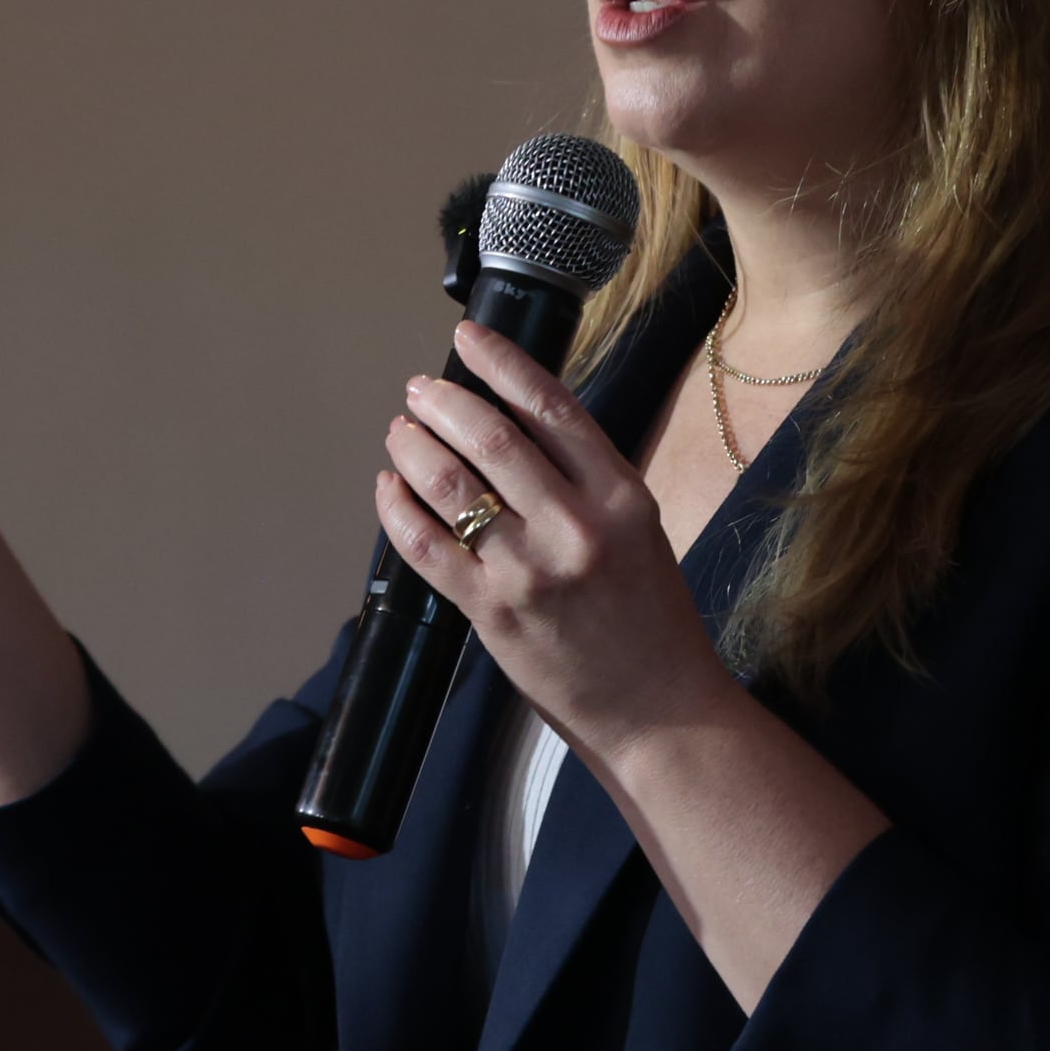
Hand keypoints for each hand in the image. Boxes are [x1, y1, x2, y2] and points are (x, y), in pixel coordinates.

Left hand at [374, 319, 729, 766]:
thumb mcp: (640, 530)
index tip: (467, 339)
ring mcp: (530, 570)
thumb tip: (515, 425)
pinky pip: (426, 546)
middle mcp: (576, 525)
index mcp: (621, 495)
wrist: (660, 711)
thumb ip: (585, 480)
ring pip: (451, 484)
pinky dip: (397, 509)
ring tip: (400, 432)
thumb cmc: (651, 621)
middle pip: (491, 436)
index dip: (501, 363)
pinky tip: (389, 489)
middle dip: (443, 402)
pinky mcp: (492, 613)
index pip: (551, 406)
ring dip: (413, 447)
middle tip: (419, 390)